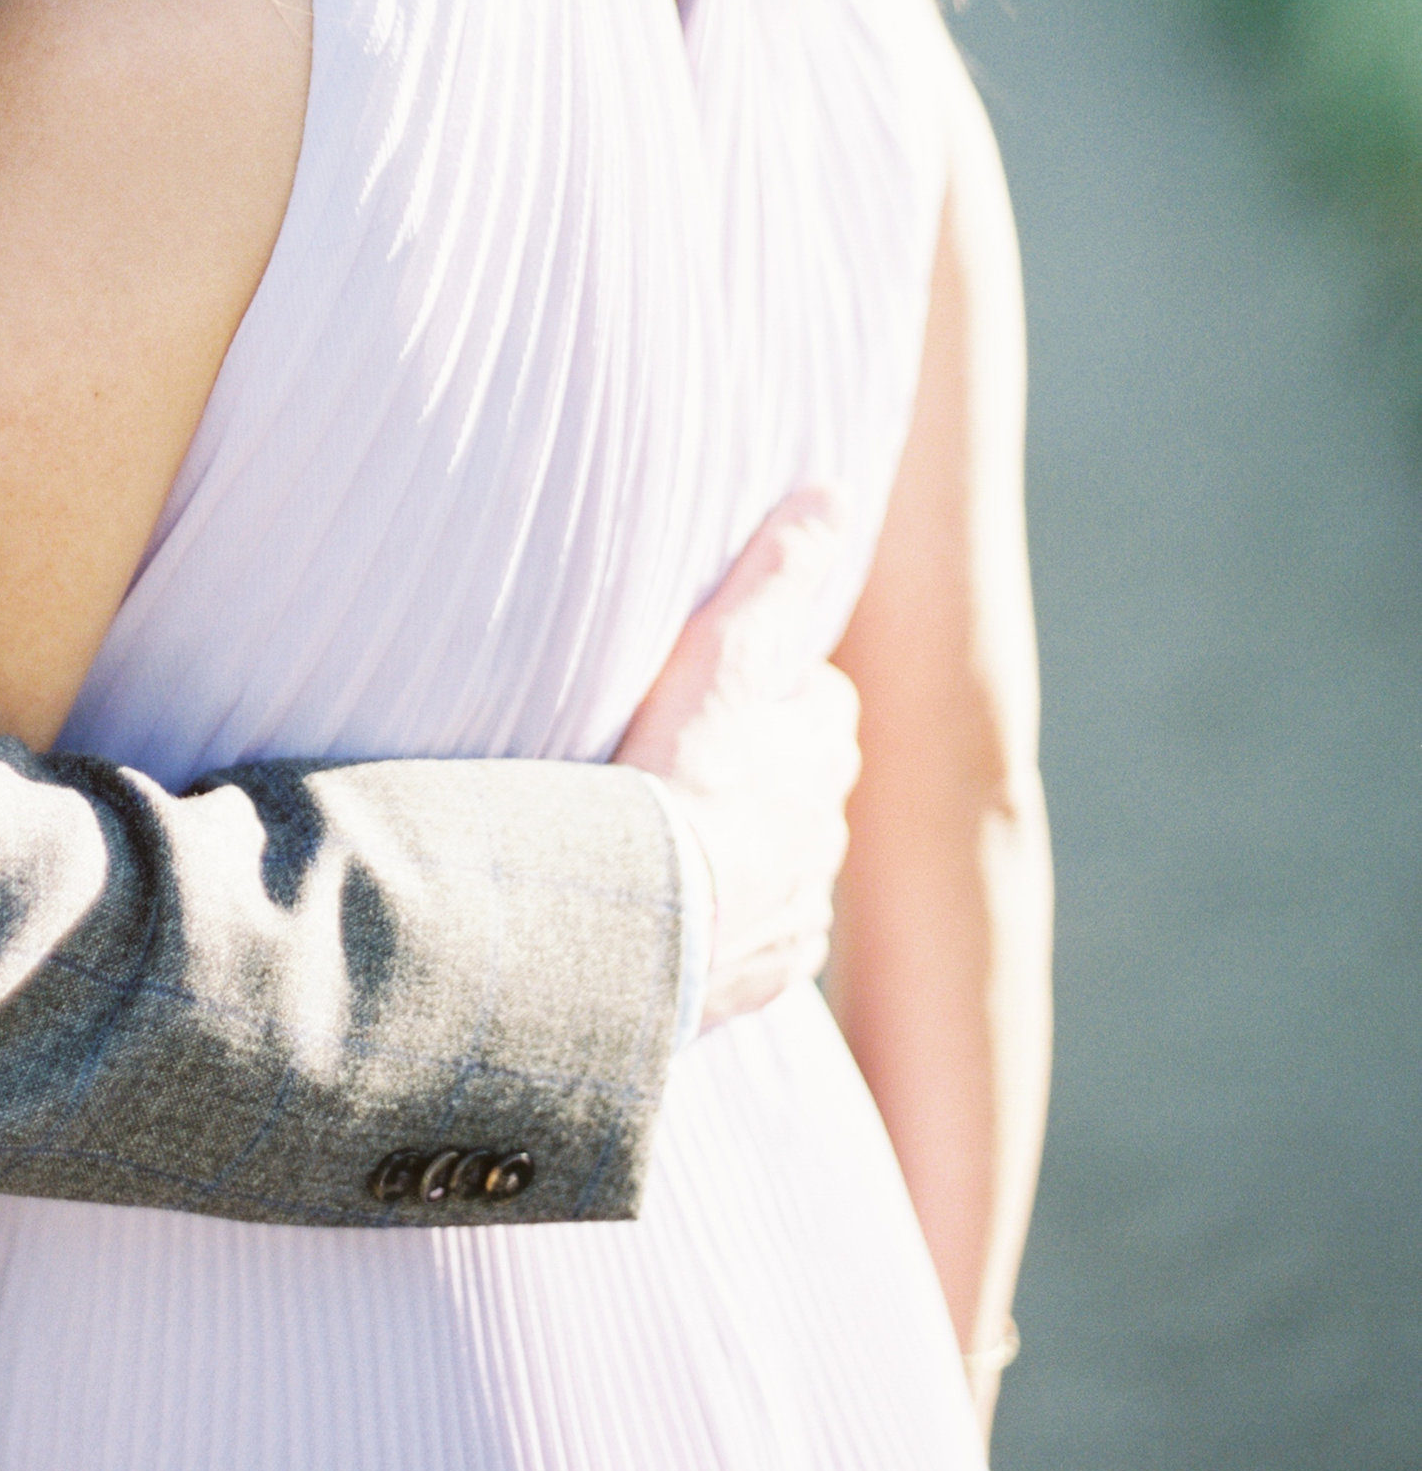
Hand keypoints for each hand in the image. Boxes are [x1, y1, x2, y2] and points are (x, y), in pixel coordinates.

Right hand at [616, 489, 860, 1027]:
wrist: (634, 925)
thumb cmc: (673, 778)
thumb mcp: (721, 654)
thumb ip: (775, 572)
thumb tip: (834, 493)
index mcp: (825, 751)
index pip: (817, 701)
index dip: (769, 693)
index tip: (715, 695)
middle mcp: (827, 835)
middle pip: (804, 785)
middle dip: (764, 774)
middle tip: (685, 763)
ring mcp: (796, 911)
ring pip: (784, 866)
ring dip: (745, 853)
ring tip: (670, 841)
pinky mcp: (760, 977)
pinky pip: (758, 943)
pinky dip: (728, 927)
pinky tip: (675, 913)